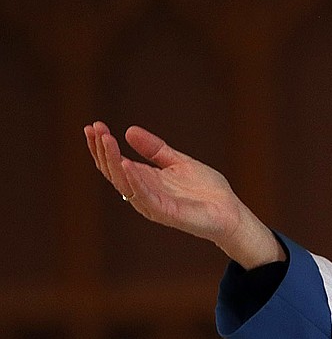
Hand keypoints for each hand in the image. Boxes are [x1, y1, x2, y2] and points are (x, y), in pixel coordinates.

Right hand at [84, 122, 285, 268]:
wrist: (231, 212)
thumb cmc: (207, 190)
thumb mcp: (178, 162)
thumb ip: (155, 149)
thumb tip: (129, 130)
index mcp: (145, 180)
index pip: (115, 163)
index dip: (102, 146)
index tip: (93, 126)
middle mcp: (144, 193)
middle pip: (113, 172)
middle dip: (102, 150)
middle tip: (95, 129)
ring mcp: (153, 204)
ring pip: (124, 183)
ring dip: (113, 161)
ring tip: (106, 140)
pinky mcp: (166, 212)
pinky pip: (145, 197)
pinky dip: (134, 181)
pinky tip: (126, 163)